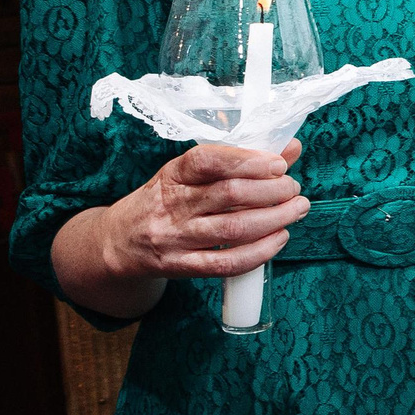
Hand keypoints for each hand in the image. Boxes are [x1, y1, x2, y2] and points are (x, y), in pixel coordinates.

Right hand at [101, 140, 306, 282]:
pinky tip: (279, 239)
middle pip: (229, 194)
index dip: (248, 160)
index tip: (278, 164)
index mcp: (173, 175)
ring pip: (233, 229)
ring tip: (297, 209)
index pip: (207, 160)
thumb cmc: (164, 201)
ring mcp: (174, 238)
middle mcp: (172, 205)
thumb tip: (290, 148)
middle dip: (273, 191)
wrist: (117, 242)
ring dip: (275, 219)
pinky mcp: (180, 266)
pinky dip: (259, 252)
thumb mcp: (190, 174)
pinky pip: (225, 263)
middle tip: (294, 189)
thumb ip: (239, 160)